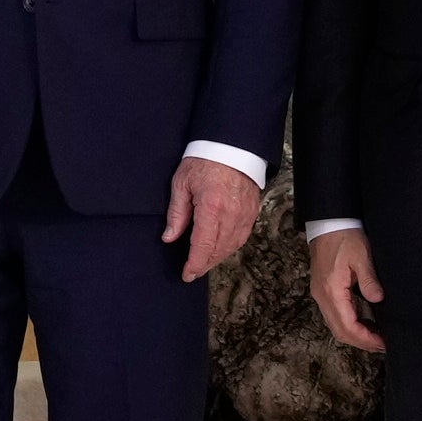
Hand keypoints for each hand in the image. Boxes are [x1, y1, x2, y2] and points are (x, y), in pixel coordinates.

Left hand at [163, 155, 260, 283]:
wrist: (232, 145)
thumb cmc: (204, 160)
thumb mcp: (181, 184)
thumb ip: (176, 214)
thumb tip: (169, 237)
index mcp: (211, 207)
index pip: (203, 245)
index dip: (195, 264)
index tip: (187, 274)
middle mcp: (231, 214)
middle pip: (218, 250)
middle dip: (205, 264)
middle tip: (192, 272)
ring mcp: (245, 214)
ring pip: (232, 245)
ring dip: (217, 258)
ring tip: (204, 263)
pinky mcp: (252, 211)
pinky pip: (242, 236)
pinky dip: (230, 246)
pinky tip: (220, 249)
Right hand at [306, 226, 382, 353]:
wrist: (328, 223)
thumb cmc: (345, 237)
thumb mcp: (362, 256)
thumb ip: (369, 280)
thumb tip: (379, 299)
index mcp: (331, 290)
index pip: (347, 326)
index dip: (365, 338)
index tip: (383, 342)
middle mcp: (322, 297)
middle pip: (339, 331)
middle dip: (361, 342)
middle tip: (382, 345)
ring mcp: (320, 295)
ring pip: (336, 326)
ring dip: (355, 335)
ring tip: (376, 337)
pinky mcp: (323, 291)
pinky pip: (335, 316)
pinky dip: (349, 325)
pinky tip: (364, 323)